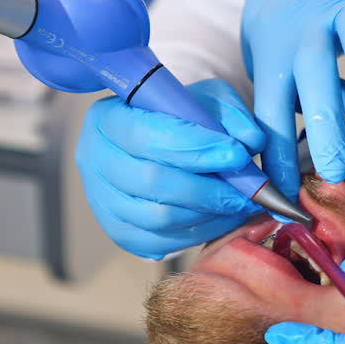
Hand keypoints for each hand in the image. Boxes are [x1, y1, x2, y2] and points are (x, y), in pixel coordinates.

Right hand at [77, 78, 266, 259]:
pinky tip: (222, 220)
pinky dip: (197, 235)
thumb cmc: (180, 118)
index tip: (237, 154)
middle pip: (152, 182)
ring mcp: (101, 200)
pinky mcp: (117, 230)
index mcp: (107, 118)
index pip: (148, 136)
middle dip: (208, 190)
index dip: (195, 147)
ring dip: (208, 216)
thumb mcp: (205, 100)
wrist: (158, 146)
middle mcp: (94, 160)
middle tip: (247, 193)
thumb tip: (250, 142)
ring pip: (157, 218)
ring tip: (240, 207)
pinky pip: (159, 243)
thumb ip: (229, 115)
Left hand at [234, 0, 344, 197]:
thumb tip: (296, 165)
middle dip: (323, 126)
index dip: (277, 157)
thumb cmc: (282, 23)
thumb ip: (283, 105)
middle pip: (312, 80)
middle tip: (333, 169)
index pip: (272, 115)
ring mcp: (343, 9)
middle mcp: (307, 35)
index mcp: (276, 60)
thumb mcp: (266, 62)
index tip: (287, 198)